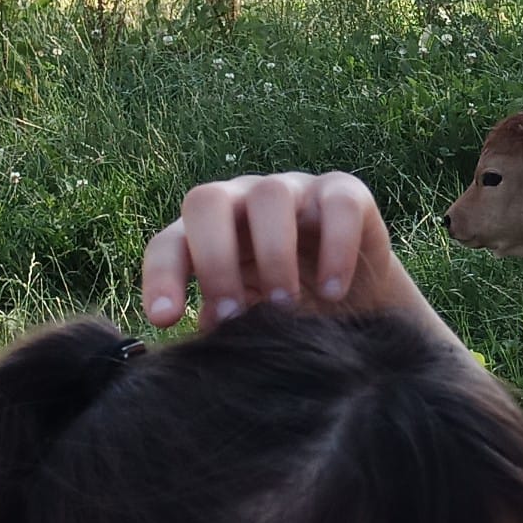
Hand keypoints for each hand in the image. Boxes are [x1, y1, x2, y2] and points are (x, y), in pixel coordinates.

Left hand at [142, 171, 397, 329]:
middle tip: (234, 314)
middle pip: (207, 200)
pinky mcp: (347, 194)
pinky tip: (333, 292)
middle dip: (214, 257)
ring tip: (285, 306)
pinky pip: (338, 206)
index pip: (170, 242)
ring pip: (270, 195)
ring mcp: (297, 191)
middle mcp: (246, 202)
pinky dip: (334, 249)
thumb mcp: (252, 320)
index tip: (166, 318)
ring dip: (273, 254)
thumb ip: (226, 321)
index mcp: (212, 233)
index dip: (161, 275)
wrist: (362, 304)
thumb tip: (204, 332)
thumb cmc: (294, 312)